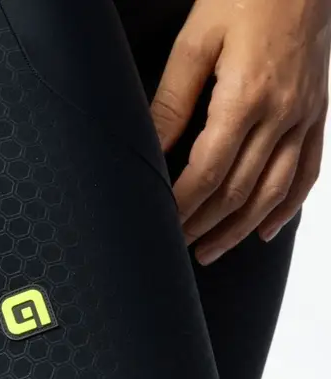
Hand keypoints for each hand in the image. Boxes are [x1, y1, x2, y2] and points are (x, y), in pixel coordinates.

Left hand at [151, 0, 329, 263]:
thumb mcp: (195, 42)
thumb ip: (172, 102)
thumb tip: (149, 149)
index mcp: (246, 97)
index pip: (208, 173)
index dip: (183, 206)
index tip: (162, 225)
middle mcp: (281, 114)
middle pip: (239, 191)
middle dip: (204, 225)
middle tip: (177, 246)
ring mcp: (304, 116)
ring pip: (273, 192)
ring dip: (239, 228)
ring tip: (210, 250)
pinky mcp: (317, 112)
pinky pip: (308, 171)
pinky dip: (287, 207)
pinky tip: (264, 230)